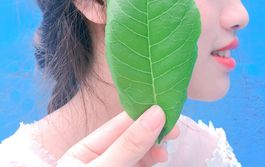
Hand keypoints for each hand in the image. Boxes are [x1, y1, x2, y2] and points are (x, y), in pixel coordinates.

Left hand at [57, 105, 178, 166]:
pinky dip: (150, 160)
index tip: (167, 109)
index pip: (118, 124)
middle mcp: (98, 157)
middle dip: (153, 131)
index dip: (144, 115)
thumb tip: (156, 114)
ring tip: (167, 147)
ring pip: (137, 151)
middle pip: (130, 137)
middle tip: (175, 129)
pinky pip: (138, 163)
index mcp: (84, 150)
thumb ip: (128, 145)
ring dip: (154, 146)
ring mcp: (112, 166)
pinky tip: (159, 157)